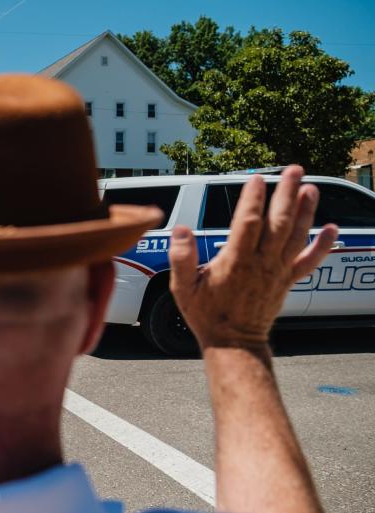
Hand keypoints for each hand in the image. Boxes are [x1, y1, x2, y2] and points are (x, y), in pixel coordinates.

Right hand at [168, 165, 337, 348]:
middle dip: (287, 194)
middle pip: (278, 223)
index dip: (253, 199)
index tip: (256, 179)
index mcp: (236, 262)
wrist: (233, 342)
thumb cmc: (206, 315)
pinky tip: (331, 228)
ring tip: (311, 188)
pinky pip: (309, 261)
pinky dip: (323, 245)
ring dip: (306, 211)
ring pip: (296, 237)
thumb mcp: (182, 287)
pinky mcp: (287, 281)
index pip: (247, 223)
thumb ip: (181, 257)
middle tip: (294, 170)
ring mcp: (277, 272)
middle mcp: (261, 263)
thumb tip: (181, 229)